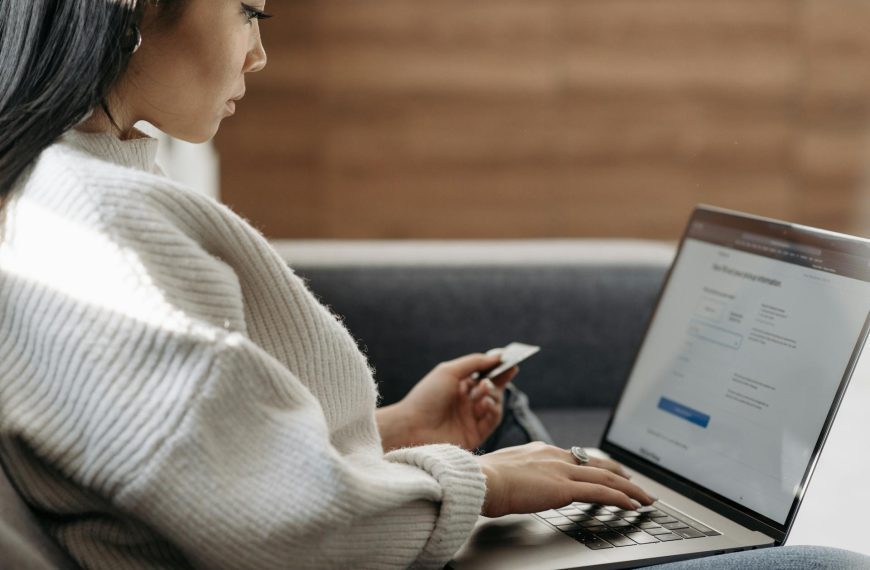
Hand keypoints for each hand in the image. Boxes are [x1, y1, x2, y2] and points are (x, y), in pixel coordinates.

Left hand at [377, 353, 517, 451]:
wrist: (411, 427)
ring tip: (481, 392)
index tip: (512, 361)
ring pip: (495, 404)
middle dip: (496, 382)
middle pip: (492, 389)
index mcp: (459, 386)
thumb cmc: (426, 396)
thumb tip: (498, 356)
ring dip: (492, 395)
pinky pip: (492, 421)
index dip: (499, 369)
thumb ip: (474, 362)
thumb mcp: (449, 371)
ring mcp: (471, 419)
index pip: (485, 376)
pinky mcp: (474, 435)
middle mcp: (466, 403)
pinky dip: (493, 410)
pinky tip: (485, 404)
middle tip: (489, 380)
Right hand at [476, 442, 655, 517]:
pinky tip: (632, 505)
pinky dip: (620, 498)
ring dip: (629, 488)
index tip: (608, 471)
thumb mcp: (505, 469)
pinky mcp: (564, 488)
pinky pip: (601, 493)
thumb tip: (520, 483)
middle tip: (635, 484)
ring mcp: (562, 471)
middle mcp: (555, 456)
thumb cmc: (485, 479)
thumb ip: (520, 473)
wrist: (482, 479)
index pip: (577, 457)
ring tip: (644, 497)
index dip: (596, 465)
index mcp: (541, 451)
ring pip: (606, 477)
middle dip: (620, 474)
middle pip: (597, 464)